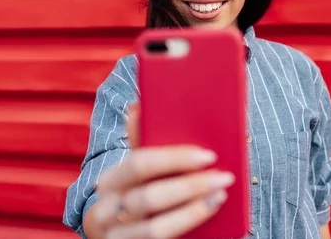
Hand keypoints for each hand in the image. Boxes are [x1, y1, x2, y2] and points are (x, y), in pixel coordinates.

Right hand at [84, 103, 234, 238]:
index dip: (175, 159)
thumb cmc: (133, 194)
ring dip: (193, 211)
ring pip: (156, 229)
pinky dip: (188, 227)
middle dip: (190, 186)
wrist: (116, 237)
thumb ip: (140, 143)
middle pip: (149, 198)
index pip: (140, 164)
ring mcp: (117, 238)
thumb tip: (138, 106)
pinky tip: (208, 214)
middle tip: (223, 177)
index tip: (208, 155)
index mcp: (110, 182)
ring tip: (220, 196)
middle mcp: (107, 211)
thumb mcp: (133, 172)